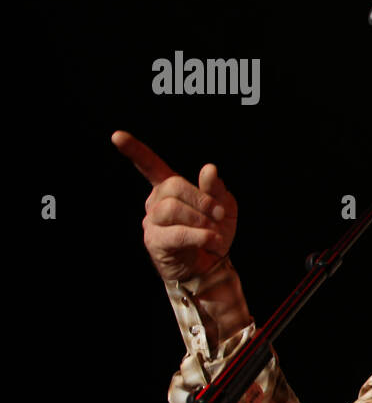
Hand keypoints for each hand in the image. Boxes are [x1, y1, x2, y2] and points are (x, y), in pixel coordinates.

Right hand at [112, 130, 238, 282]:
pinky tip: (211, 241)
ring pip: (171, 208)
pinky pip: (176, 233)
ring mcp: (152, 222)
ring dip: (200, 219)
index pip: (150, 166)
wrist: (213, 266)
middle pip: (172, 185)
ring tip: (213, 232)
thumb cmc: (215, 232)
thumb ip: (216, 189)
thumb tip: (208, 169)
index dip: (135, 151)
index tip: (117, 136)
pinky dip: (199, 236)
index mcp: (170, 189)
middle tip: (218, 214)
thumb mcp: (224, 207)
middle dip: (201, 198)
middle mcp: (156, 202)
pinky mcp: (155, 242)